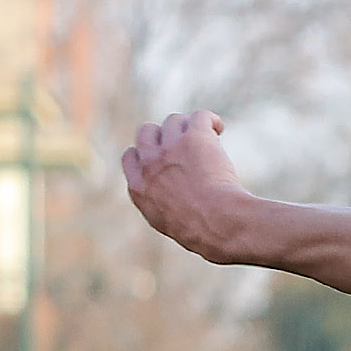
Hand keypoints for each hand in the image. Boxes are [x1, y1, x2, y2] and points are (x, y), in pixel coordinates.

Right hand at [121, 111, 255, 262]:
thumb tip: (168, 206)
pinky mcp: (195, 137)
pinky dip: (210, 120)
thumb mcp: (169, 225)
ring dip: (188, 127)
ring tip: (208, 138)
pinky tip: (218, 128)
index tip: (164, 159)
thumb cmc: (202, 233)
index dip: (147, 153)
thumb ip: (161, 207)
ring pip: (173, 121)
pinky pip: (200, 116)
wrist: (217, 225)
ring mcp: (171, 147)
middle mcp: (150, 163)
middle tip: (185, 145)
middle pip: (146, 132)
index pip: (131, 156)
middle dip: (164, 135)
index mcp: (139, 187)